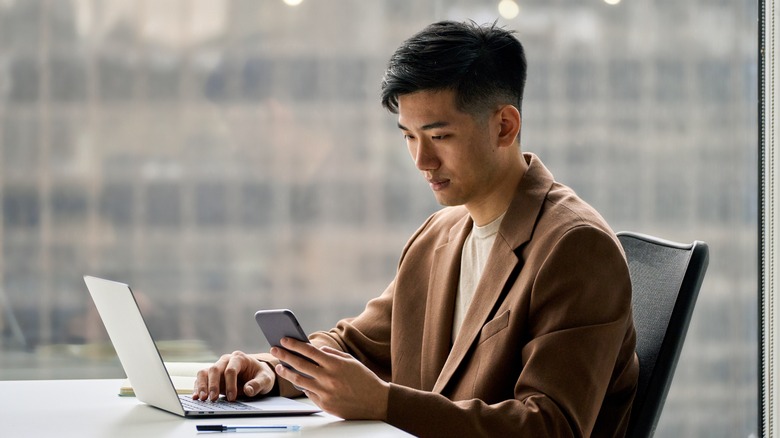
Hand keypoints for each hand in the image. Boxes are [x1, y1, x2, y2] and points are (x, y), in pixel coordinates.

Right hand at [193, 350, 274, 401]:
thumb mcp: (265, 379)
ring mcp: (218, 367)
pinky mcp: (212, 376)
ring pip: (204, 372)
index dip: (230, 384)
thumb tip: (248, 390)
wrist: (257, 375)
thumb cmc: (260, 375)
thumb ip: (258, 384)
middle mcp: (226, 360)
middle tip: (213, 398)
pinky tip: (196, 397)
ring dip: (202, 385)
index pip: (231, 369)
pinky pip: (201, 379)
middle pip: (215, 369)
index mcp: (239, 358)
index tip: (232, 397)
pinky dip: (197, 387)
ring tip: (203, 398)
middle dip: (213, 384)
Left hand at [271, 338, 389, 420]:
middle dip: (285, 355)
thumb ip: (332, 354)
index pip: (310, 351)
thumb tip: (316, 350)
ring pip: (300, 380)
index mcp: (335, 364)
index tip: (284, 340)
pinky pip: (309, 394)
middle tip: (274, 350)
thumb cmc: (364, 379)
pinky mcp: (325, 405)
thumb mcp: (350, 361)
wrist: (376, 402)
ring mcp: (326, 392)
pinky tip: (298, 381)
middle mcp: (328, 377)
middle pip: (300, 364)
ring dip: (287, 372)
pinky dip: (303, 386)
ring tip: (280, 367)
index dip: (295, 345)